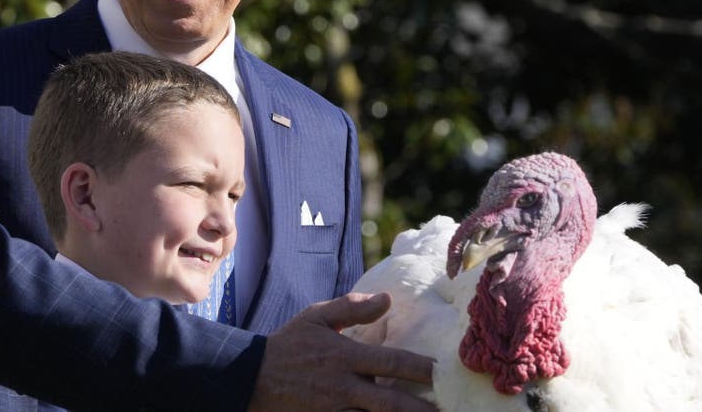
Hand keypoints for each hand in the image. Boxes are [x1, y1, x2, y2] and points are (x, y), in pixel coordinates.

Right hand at [247, 292, 435, 411]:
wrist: (250, 378)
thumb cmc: (288, 344)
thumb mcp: (315, 317)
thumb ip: (352, 308)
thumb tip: (388, 299)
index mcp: (344, 355)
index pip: (392, 361)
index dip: (421, 368)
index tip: (446, 371)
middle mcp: (343, 385)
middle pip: (391, 401)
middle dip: (422, 407)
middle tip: (450, 408)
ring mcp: (335, 408)